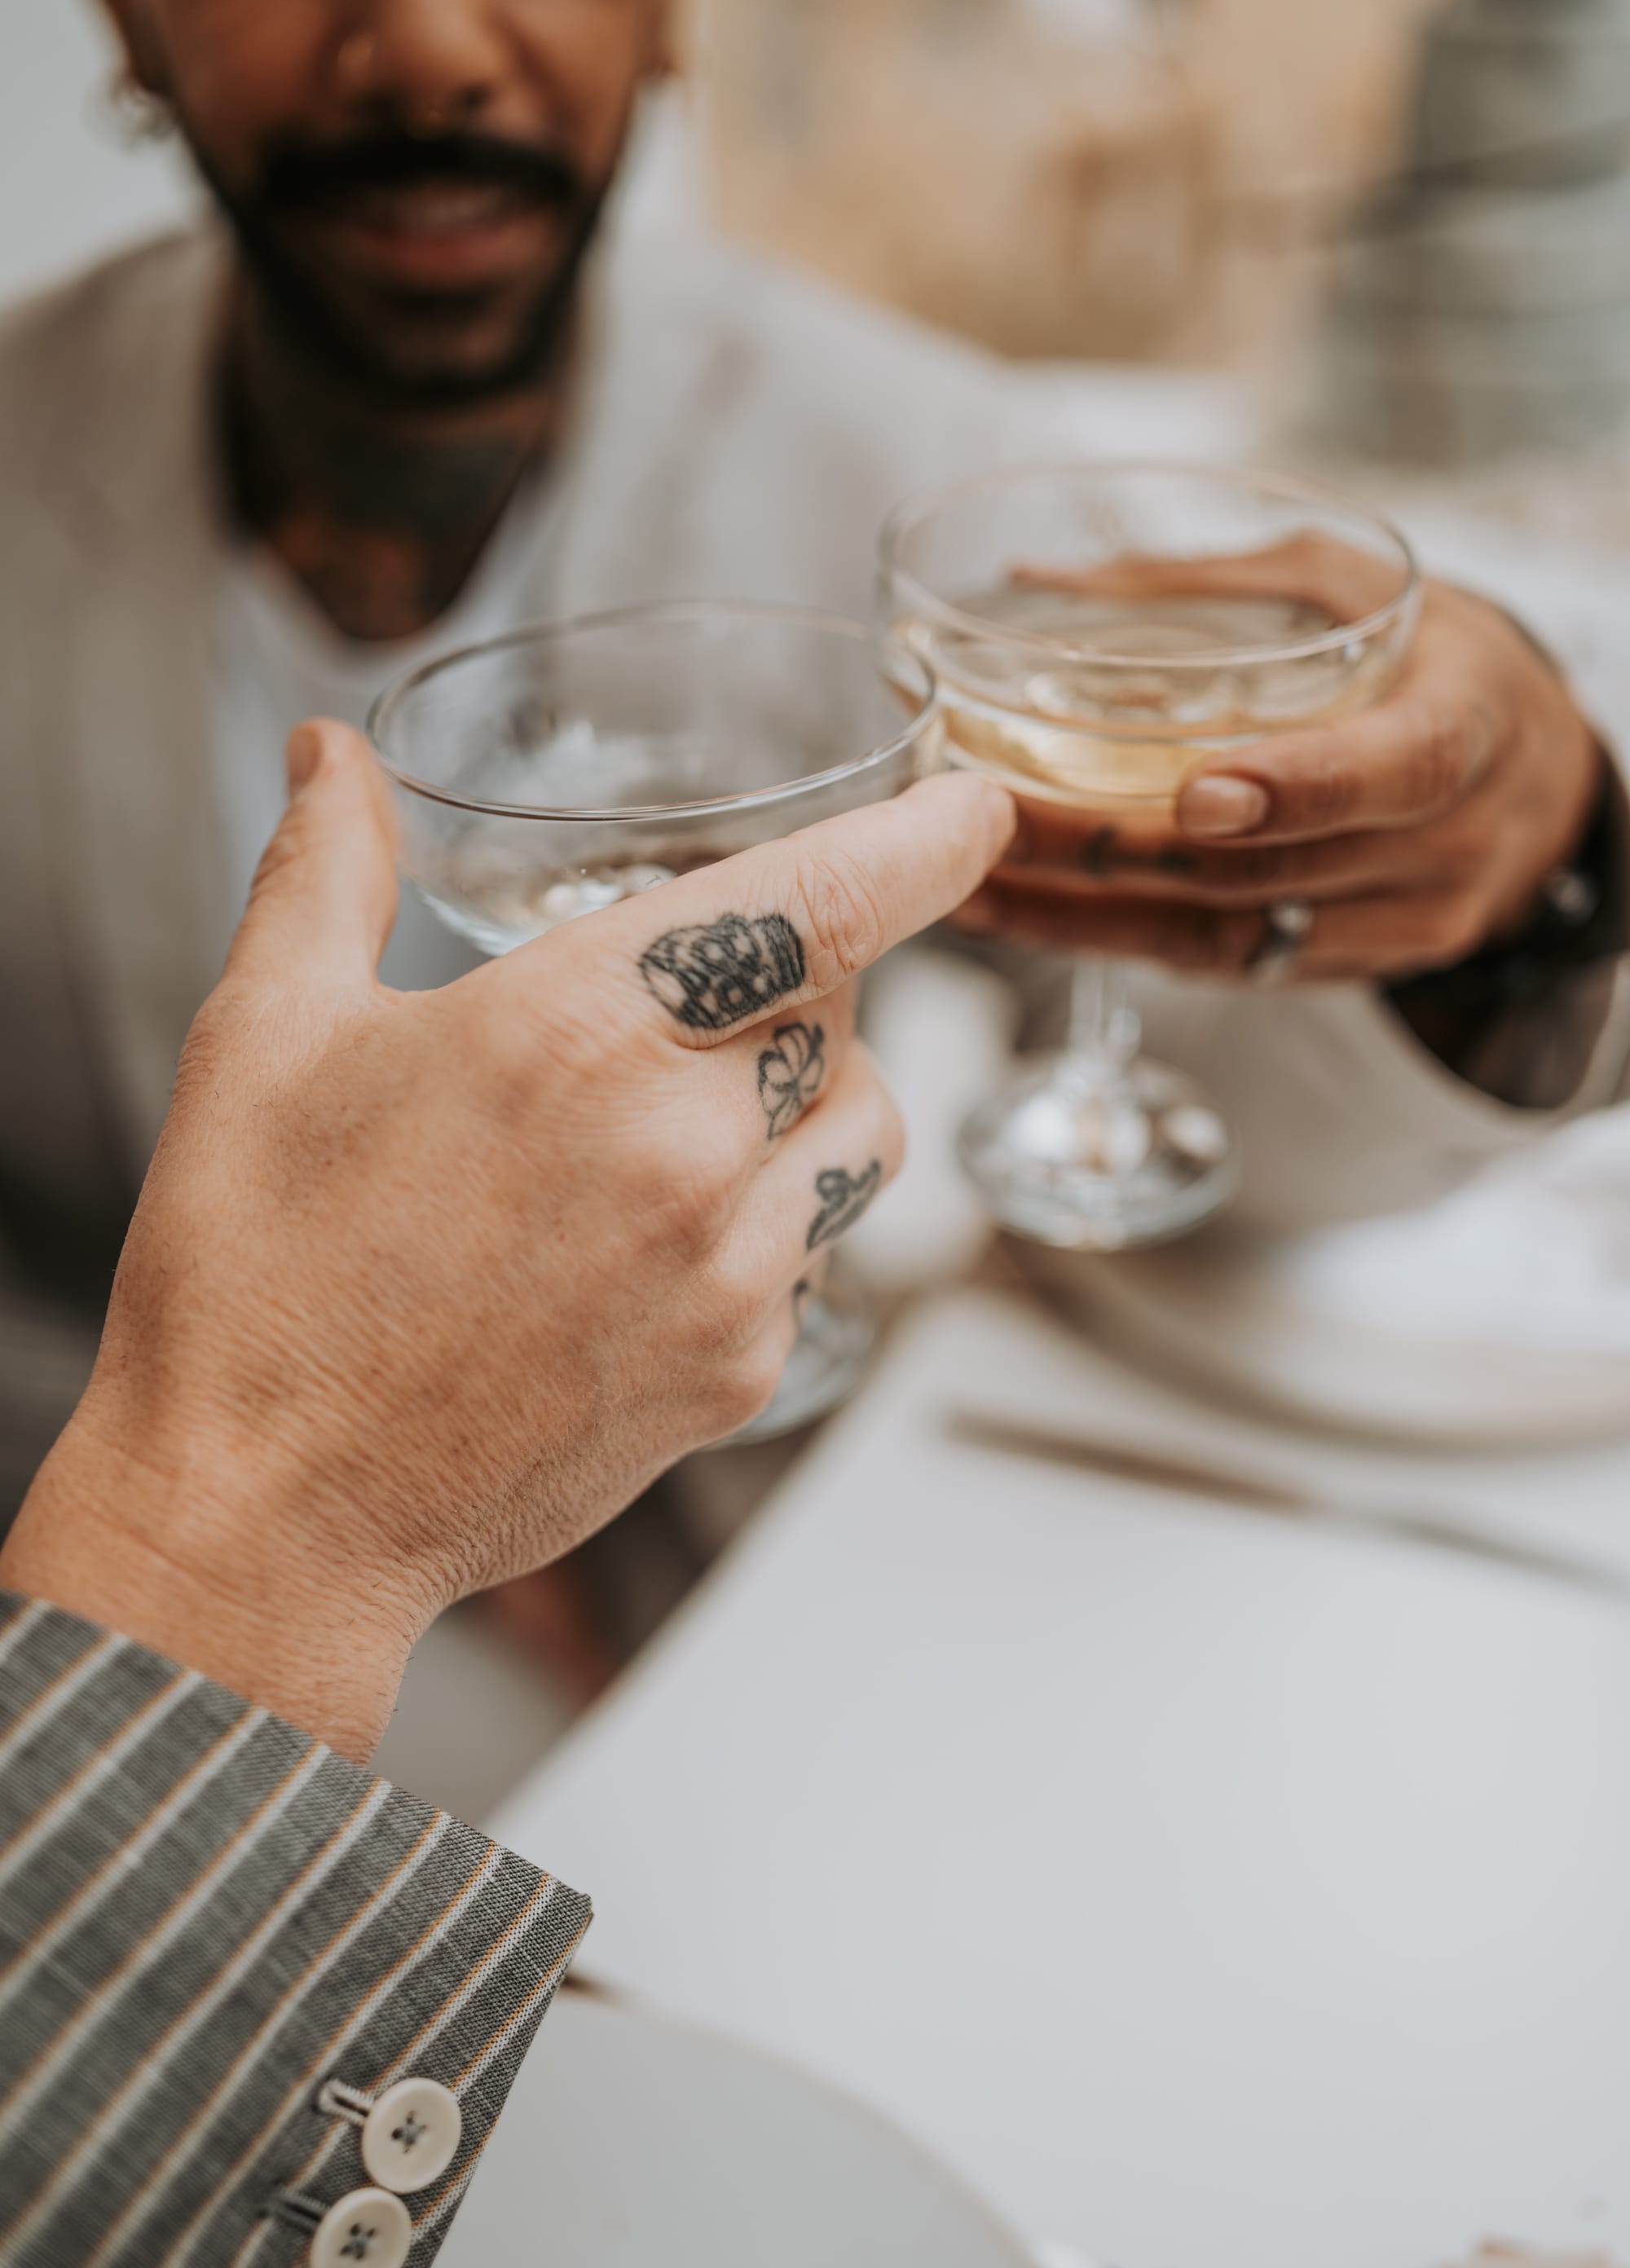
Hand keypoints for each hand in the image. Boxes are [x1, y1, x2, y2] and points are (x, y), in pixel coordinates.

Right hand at [1, 722, 1012, 1755]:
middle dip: (795, 979)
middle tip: (687, 1001)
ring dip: (813, 1095)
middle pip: (845, 1010)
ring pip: (864, 1133)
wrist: (269, 1512)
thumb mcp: (267, 1038)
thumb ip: (326, 873)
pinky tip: (658, 1237)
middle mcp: (686, 1145)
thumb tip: (330, 756)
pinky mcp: (740, 1372)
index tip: (975, 809)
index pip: (822, 899)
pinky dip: (775, 1221)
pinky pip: (819, 1253)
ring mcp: (729, 1271)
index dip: (923, 841)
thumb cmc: (257, 1274)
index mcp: (581, 1029)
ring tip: (691, 1111)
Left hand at [958, 560, 1600, 984]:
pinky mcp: (1352, 970)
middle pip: (1267, 870)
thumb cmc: (1435, 666)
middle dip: (1116, 853)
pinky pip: (1228, 968)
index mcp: (1466, 727)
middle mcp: (1444, 845)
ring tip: (973, 887)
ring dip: (1090, 920)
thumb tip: (1042, 577)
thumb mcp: (1357, 591)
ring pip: (1231, 939)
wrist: (1534, 789)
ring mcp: (1403, 924)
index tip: (1194, 793)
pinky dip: (1123, 941)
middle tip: (996, 824)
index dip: (1296, 786)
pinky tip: (1035, 917)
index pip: (1392, 772)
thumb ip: (1215, 584)